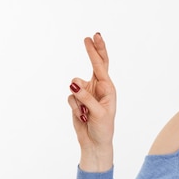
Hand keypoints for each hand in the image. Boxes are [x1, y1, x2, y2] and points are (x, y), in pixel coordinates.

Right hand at [67, 33, 115, 170]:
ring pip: (75, 85)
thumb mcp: (98, 113)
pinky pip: (70, 98)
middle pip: (94, 65)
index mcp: (108, 88)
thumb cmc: (103, 128)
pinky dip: (74, 108)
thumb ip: (86, 98)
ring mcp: (87, 93)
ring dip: (78, 100)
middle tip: (90, 37)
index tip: (93, 37)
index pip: (101, 66)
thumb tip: (74, 83)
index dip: (96, 51)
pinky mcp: (77, 100)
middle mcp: (98, 88)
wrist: (95, 142)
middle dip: (92, 51)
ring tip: (86, 113)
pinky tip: (82, 116)